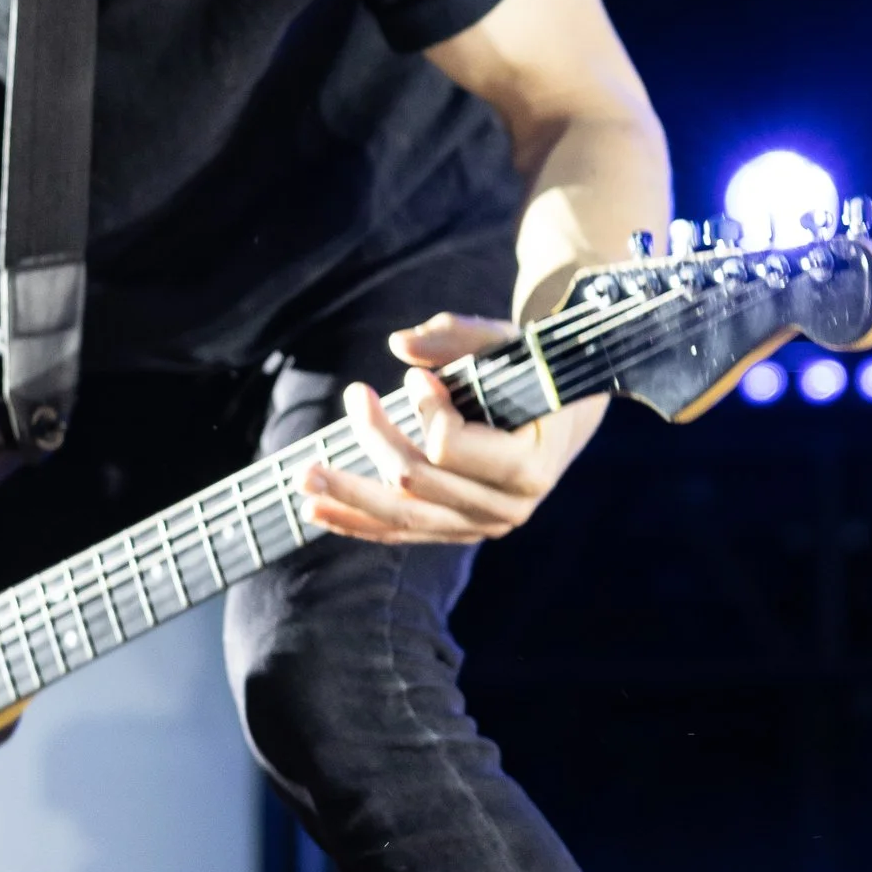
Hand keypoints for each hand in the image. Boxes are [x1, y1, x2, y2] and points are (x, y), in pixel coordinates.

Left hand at [300, 311, 604, 546]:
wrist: (568, 414)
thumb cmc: (537, 372)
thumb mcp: (508, 345)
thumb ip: (459, 338)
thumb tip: (400, 344)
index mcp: (528, 465)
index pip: (450, 447)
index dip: (425, 408)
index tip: (416, 378)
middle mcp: (506, 508)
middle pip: (417, 480)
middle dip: (375, 437)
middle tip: (353, 395)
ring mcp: (481, 525)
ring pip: (403, 517)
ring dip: (348, 497)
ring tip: (303, 479)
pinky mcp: (459, 530)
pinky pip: (403, 532)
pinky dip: (358, 522)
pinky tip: (319, 512)